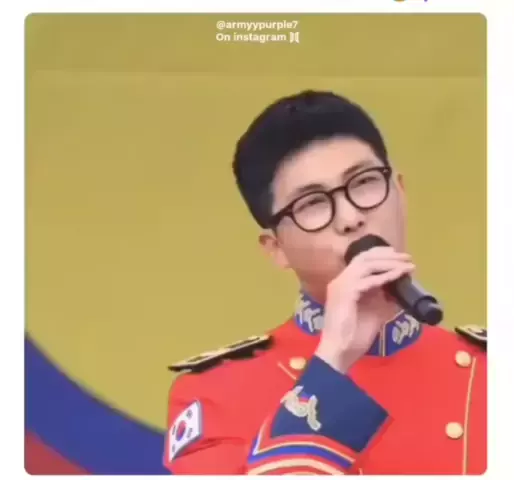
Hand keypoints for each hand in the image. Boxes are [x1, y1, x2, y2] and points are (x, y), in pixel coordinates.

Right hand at [315, 246, 413, 373]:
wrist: (339, 351)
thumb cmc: (352, 337)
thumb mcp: (374, 314)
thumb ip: (383, 301)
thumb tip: (399, 292)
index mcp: (344, 284)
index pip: (361, 261)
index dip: (380, 256)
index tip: (398, 256)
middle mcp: (340, 280)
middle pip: (364, 258)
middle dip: (387, 255)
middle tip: (406, 256)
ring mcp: (342, 285)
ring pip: (367, 265)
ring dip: (389, 262)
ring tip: (406, 264)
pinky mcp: (346, 293)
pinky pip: (370, 280)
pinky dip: (386, 275)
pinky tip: (399, 274)